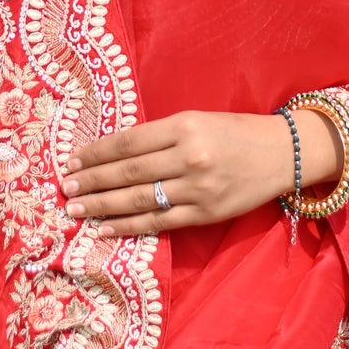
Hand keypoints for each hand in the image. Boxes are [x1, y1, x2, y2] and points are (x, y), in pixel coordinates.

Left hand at [63, 107, 341, 236]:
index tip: (73, 160)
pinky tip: (105, 228)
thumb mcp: (198, 120)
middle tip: (65, 188)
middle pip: (129, 172)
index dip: (97, 153)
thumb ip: (160, 135)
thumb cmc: (235, 131)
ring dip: (103, 206)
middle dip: (93, 182)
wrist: (282, 153)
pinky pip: (159, 223)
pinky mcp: (205, 214)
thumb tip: (114, 153)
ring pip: (139, 200)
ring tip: (76, 209)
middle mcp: (189, 157)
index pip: (129, 142)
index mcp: (184, 126)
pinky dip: (129, 226)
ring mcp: (197, 189)